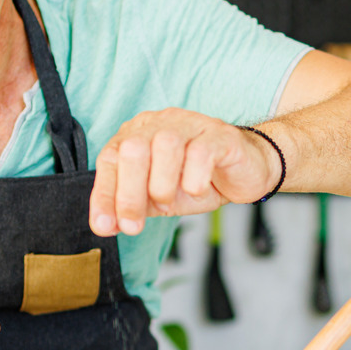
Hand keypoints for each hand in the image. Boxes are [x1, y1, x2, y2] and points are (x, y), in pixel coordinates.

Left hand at [89, 109, 278, 235]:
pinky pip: (201, 151)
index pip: (110, 158)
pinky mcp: (220, 134)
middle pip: (133, 148)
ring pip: (165, 145)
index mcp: (139, 134)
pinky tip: (197, 190)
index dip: (104, 194)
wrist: (246, 173)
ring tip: (169, 203)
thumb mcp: (157, 198)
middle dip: (128, 193)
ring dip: (161, 185)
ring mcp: (192, 124)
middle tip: (133, 225)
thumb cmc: (198, 180)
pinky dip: (195, 178)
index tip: (105, 226)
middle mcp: (161, 123)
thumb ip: (131, 206)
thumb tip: (105, 225)